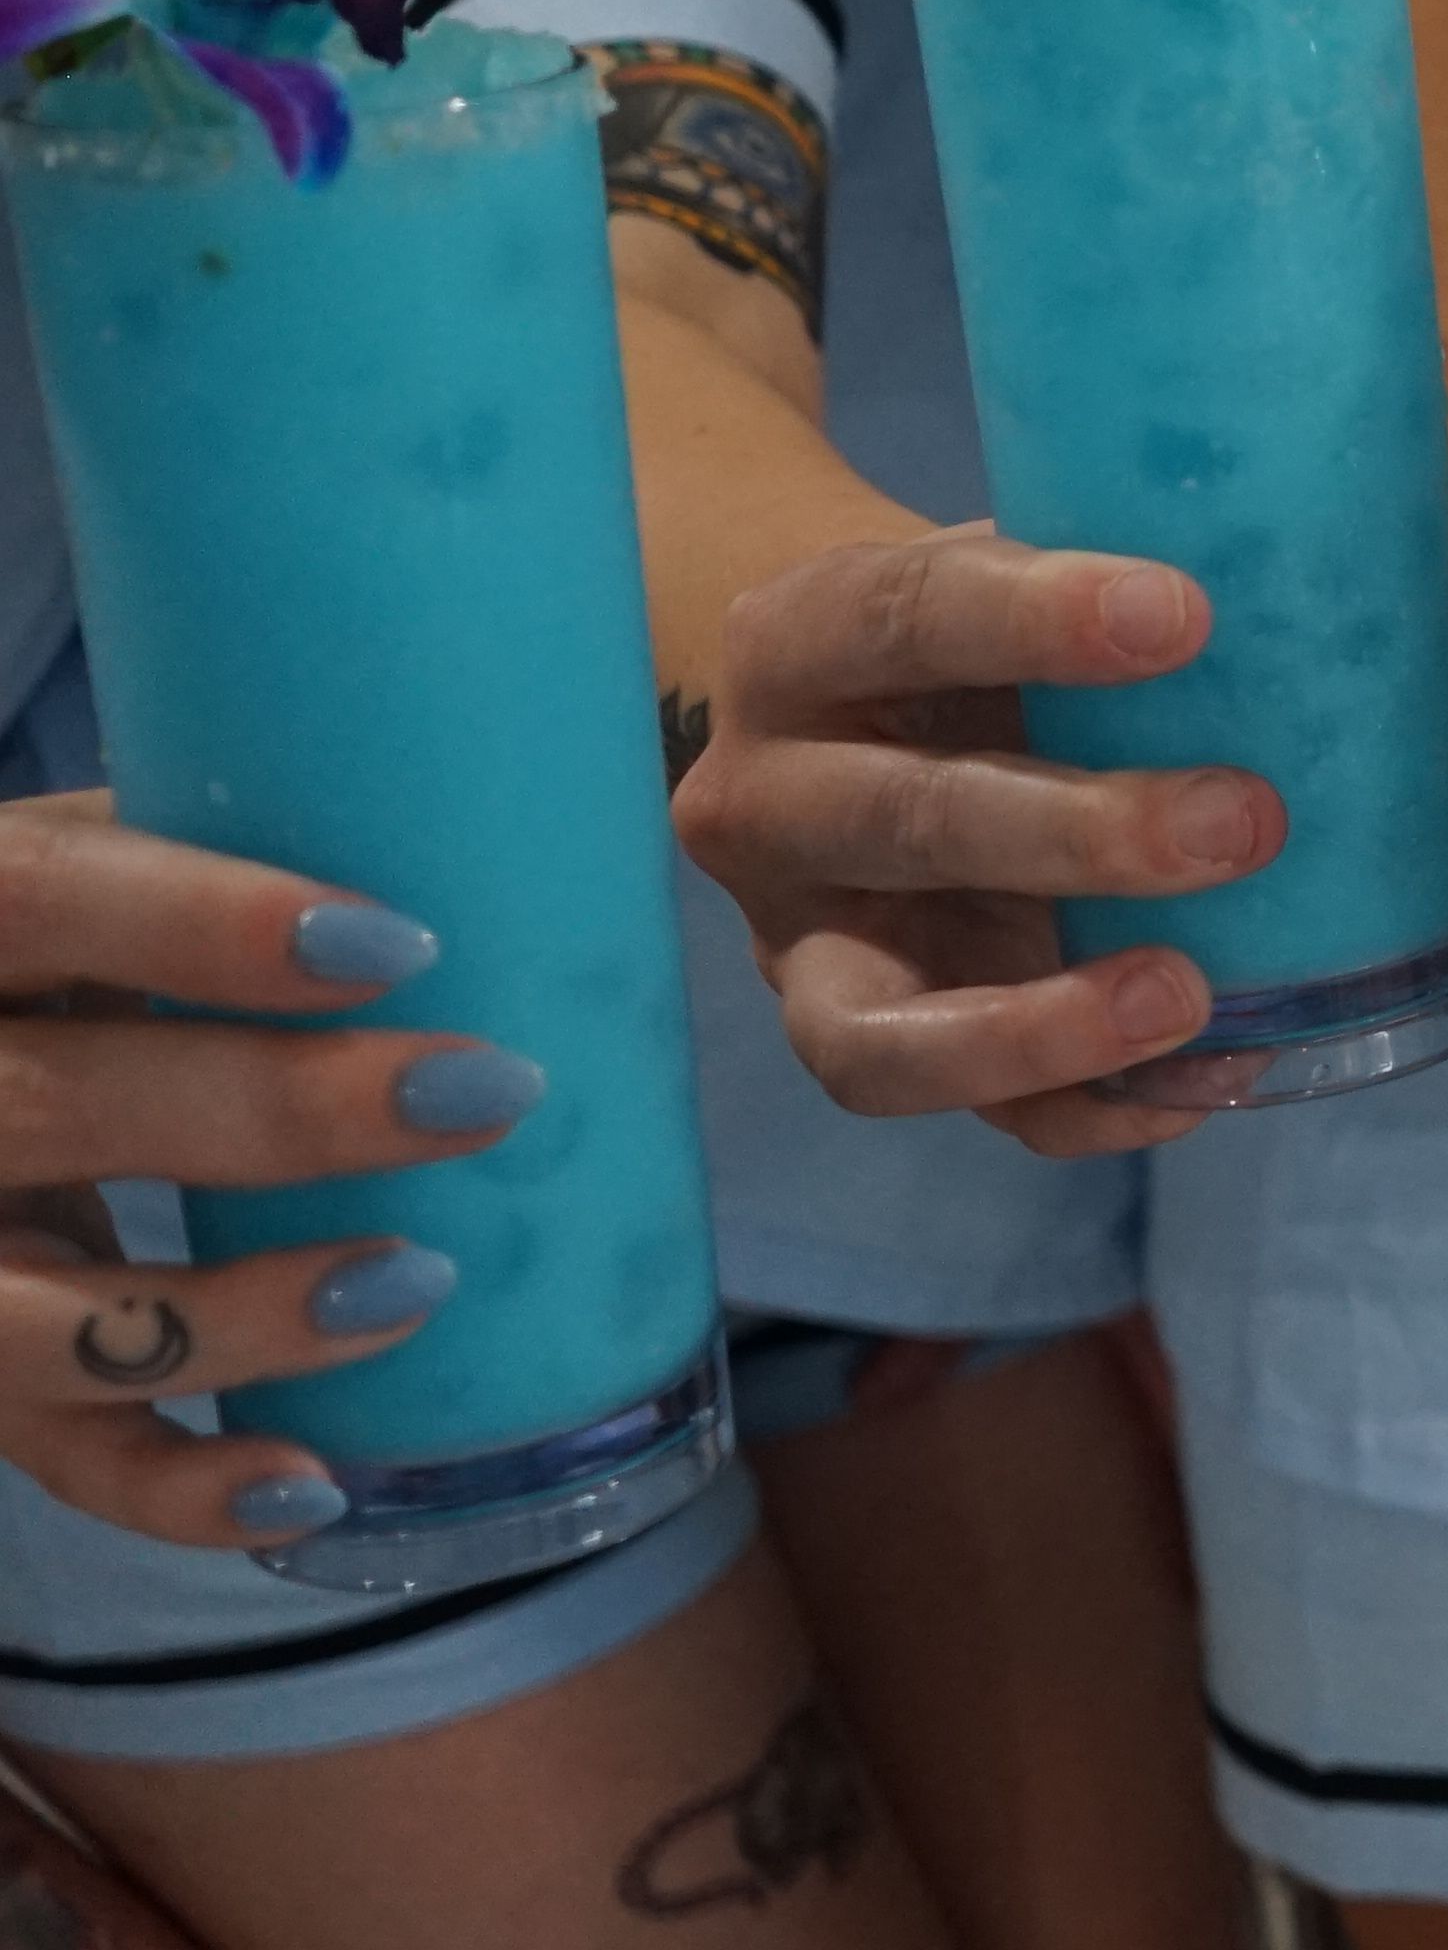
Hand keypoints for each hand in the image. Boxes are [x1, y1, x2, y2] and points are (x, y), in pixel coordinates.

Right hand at [0, 794, 539, 1546]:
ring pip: (40, 1317)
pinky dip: (181, 1490)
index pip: (43, 901)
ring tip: (415, 1287)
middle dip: (277, 1113)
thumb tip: (523, 831)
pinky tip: (312, 1483)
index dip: (200, 927)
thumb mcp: (100, 861)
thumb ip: (234, 842)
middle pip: (57, 1108)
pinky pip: (60, 1458)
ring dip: (231, 1316)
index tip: (396, 945)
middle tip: (484, 1096)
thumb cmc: (62, 937)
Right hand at [679, 518, 1447, 1154]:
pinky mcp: (849, 1038)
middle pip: (902, 821)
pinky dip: (1075, 1106)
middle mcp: (766, 791)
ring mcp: (793, 941)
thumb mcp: (1086, 558)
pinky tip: (1204, 1083)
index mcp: (812, 631)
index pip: (904, 611)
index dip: (1031, 614)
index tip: (1184, 614)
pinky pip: (950, 1111)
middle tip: (1251, 820)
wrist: (859, 712)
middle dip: (1077, 831)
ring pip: (877, 1022)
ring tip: (1192, 997)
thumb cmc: (1009, 625)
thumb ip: (1279, 546)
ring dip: (1039, 1023)